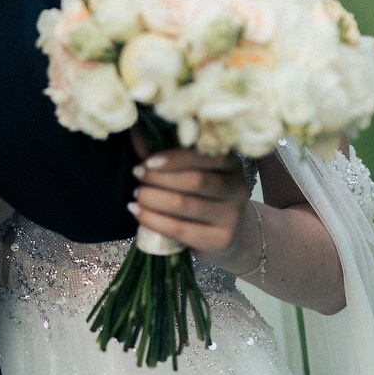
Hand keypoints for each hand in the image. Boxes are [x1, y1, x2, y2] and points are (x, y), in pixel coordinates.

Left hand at [129, 149, 256, 267]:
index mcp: (230, 163)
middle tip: (137, 174)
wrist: (223, 234)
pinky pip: (180, 229)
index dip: (175, 158)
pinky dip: (152, 220)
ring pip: (185, 205)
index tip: (148, 161)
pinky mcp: (220, 240)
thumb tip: (137, 134)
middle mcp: (237, 188)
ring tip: (137, 194)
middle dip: (160, 177)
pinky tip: (136, 211)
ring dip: (153, 198)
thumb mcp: (192, 171)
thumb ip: (168, 155)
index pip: (205, 156)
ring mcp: (231, 216)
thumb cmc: (201, 194)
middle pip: (195, 180)